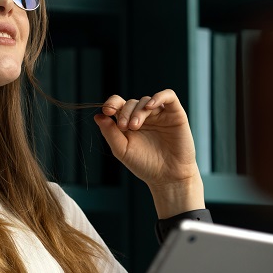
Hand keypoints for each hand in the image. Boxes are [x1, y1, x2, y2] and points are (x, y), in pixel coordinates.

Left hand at [94, 89, 203, 215]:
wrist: (167, 176)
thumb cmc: (144, 164)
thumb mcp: (122, 150)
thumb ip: (110, 133)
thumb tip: (97, 116)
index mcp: (128, 122)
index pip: (118, 104)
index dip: (111, 103)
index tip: (107, 111)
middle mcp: (143, 116)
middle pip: (130, 103)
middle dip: (124, 112)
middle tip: (124, 127)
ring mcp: (159, 114)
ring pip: (145, 100)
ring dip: (137, 111)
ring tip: (134, 126)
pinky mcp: (175, 114)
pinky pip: (169, 96)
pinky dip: (158, 97)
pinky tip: (150, 106)